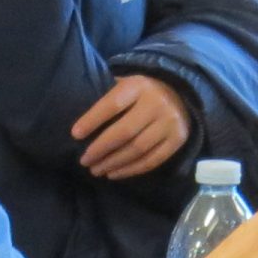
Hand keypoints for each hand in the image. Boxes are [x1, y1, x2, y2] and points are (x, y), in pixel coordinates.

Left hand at [73, 73, 191, 178]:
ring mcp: (170, 123)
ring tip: (97, 170)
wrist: (181, 93)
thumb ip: (108, 97)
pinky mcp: (178, 140)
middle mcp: (157, 103)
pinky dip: (131, 170)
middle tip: (84, 160)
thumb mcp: (126, 84)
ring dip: (114, 163)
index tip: (75, 135)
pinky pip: (152, 160)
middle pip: (125, 132)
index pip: (112, 104)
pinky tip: (114, 173)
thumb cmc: (142, 91)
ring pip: (138, 149)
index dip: (92, 120)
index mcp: (139, 85)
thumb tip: (82, 125)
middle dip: (101, 148)